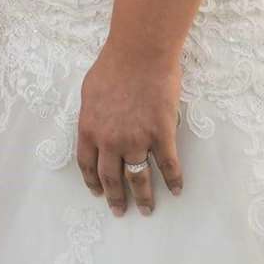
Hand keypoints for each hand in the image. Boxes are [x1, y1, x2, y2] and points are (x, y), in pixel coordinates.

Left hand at [76, 43, 182, 216]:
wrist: (140, 53)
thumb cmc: (113, 65)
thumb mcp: (90, 91)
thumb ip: (92, 114)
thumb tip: (95, 127)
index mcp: (90, 129)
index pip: (88, 164)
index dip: (93, 182)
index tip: (98, 193)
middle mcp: (111, 140)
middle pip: (111, 178)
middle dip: (115, 198)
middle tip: (119, 211)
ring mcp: (137, 140)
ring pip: (138, 178)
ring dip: (143, 197)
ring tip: (146, 210)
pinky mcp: (161, 135)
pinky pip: (168, 165)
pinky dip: (173, 180)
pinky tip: (176, 190)